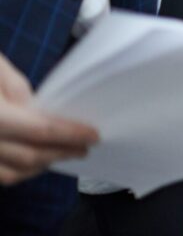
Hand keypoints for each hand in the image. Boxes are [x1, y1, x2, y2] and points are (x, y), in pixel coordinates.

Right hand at [0, 51, 97, 184]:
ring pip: (9, 175)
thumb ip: (16, 87)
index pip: (40, 130)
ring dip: (40, 168)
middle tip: (85, 147)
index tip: (93, 135)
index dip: (69, 134)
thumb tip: (38, 108)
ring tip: (62, 155)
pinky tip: (31, 163)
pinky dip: (16, 174)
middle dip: (61, 153)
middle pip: (28, 157)